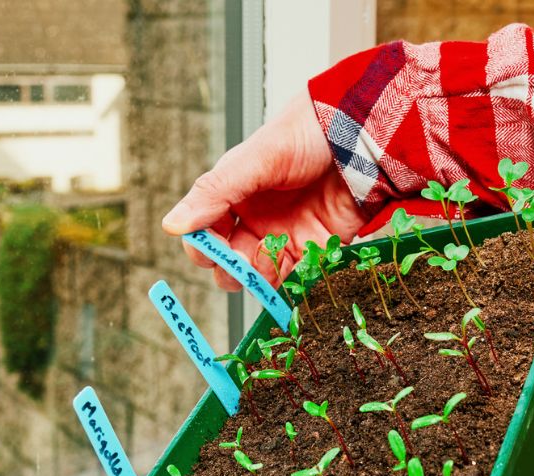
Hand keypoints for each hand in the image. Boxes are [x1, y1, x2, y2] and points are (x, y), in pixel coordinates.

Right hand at [161, 93, 366, 290]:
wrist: (361, 135)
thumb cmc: (306, 135)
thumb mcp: (255, 159)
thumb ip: (216, 192)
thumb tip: (172, 225)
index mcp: (235, 195)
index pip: (205, 232)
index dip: (203, 246)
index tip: (209, 251)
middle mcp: (258, 219)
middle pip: (230, 260)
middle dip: (231, 269)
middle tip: (240, 264)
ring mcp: (287, 235)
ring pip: (261, 274)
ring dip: (259, 277)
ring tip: (269, 261)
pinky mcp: (317, 248)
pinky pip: (297, 276)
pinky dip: (290, 282)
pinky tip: (291, 273)